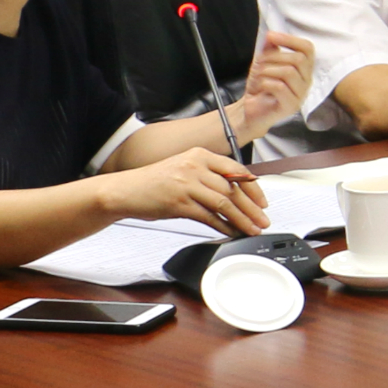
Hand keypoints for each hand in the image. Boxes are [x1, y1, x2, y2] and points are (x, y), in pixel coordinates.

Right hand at [104, 148, 268, 238]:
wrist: (124, 191)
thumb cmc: (154, 182)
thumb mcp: (184, 170)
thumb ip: (209, 177)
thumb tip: (237, 193)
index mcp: (200, 155)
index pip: (236, 170)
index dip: (253, 188)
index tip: (263, 202)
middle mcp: (195, 166)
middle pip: (234, 188)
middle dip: (252, 207)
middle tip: (263, 220)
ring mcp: (187, 184)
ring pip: (225, 203)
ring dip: (242, 219)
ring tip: (252, 229)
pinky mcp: (179, 203)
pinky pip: (209, 216)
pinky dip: (224, 226)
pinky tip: (232, 232)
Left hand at [229, 30, 315, 136]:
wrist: (251, 110)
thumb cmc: (260, 87)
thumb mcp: (264, 63)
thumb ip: (269, 49)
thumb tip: (271, 34)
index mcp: (303, 69)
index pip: (307, 49)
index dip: (290, 39)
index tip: (271, 36)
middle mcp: (306, 81)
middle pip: (299, 59)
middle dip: (274, 56)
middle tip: (259, 62)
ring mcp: (300, 95)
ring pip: (289, 72)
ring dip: (267, 70)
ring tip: (258, 76)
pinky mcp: (291, 106)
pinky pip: (280, 87)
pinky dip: (265, 83)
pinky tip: (261, 87)